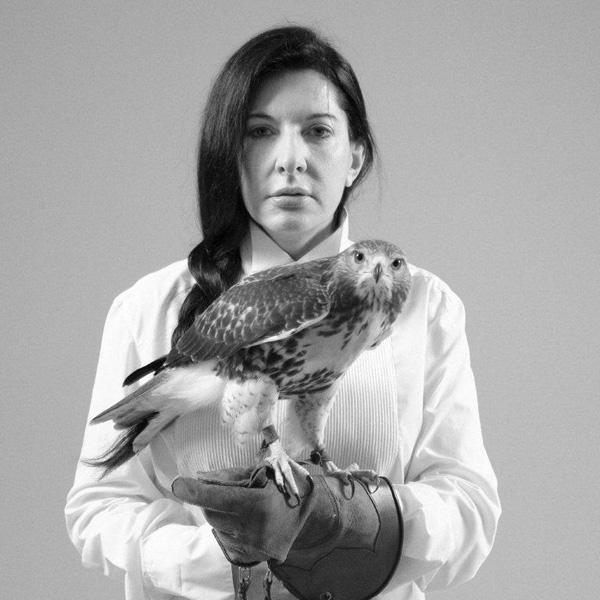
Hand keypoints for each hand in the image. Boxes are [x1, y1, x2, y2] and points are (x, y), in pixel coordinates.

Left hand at [172, 462, 402, 599]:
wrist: (311, 519)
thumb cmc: (285, 489)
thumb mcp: (262, 476)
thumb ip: (230, 477)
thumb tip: (200, 476)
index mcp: (259, 504)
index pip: (219, 497)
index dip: (195, 490)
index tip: (177, 483)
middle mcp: (254, 529)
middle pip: (212, 512)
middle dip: (210, 499)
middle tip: (224, 490)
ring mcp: (252, 547)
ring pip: (216, 527)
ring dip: (218, 513)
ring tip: (238, 505)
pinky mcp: (250, 557)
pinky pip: (224, 540)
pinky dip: (225, 528)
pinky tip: (241, 520)